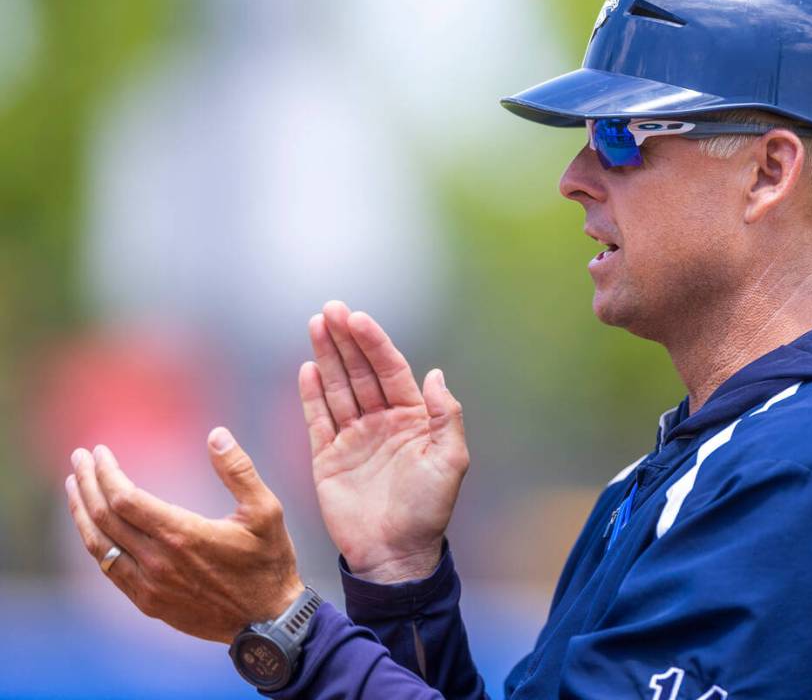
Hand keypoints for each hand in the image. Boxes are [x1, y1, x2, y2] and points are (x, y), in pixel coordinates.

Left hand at [65, 429, 304, 643]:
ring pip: (99, 545)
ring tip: (74, 486)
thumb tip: (216, 434)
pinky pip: (110, 569)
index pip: (125, 498)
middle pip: (105, 518)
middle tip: (79, 458)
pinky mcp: (148, 603)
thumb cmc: (269, 562)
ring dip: (82, 512)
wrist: (267, 621)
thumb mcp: (266, 511)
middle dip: (88, 483)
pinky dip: (95, 542)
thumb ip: (238, 470)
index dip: (107, 472)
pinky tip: (93, 527)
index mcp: (183, 534)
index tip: (100, 450)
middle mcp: (158, 561)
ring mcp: (149, 585)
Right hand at [300, 301, 468, 583]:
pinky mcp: (329, 458)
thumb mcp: (450, 460)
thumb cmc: (428, 511)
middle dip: (345, 340)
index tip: (357, 318)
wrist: (395, 555)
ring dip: (327, 357)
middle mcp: (382, 422)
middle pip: (360, 372)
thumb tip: (436, 374)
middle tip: (330, 310)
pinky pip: (318, 419)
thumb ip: (446, 415)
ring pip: (338, 388)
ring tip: (315, 325)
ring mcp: (354, 438)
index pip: (390, 370)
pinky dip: (312, 394)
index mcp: (413, 419)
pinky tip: (308, 368)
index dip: (374, 343)